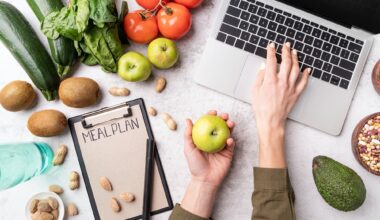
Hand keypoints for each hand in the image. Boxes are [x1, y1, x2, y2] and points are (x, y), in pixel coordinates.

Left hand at [184, 110, 235, 186]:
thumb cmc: (195, 164)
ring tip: (230, 123)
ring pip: (227, 132)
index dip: (211, 116)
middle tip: (224, 116)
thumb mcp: (189, 148)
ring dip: (230, 126)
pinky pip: (231, 144)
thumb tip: (188, 119)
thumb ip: (188, 134)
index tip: (213, 112)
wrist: (205, 179)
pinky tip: (229, 140)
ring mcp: (222, 145)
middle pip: (220, 125)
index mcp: (205, 137)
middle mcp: (214, 139)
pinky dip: (231, 140)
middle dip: (224, 118)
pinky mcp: (229, 153)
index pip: (209, 123)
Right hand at [252, 42, 309, 167]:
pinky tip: (307, 69)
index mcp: (270, 80)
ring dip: (295, 59)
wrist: (271, 121)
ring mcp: (290, 87)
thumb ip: (259, 77)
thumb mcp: (254, 91)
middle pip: (286, 62)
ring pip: (296, 69)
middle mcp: (282, 82)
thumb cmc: (261, 108)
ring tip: (294, 52)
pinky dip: (306, 74)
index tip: (271, 46)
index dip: (271, 51)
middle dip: (286, 51)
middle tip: (286, 45)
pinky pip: (303, 82)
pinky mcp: (296, 94)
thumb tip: (263, 66)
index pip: (271, 61)